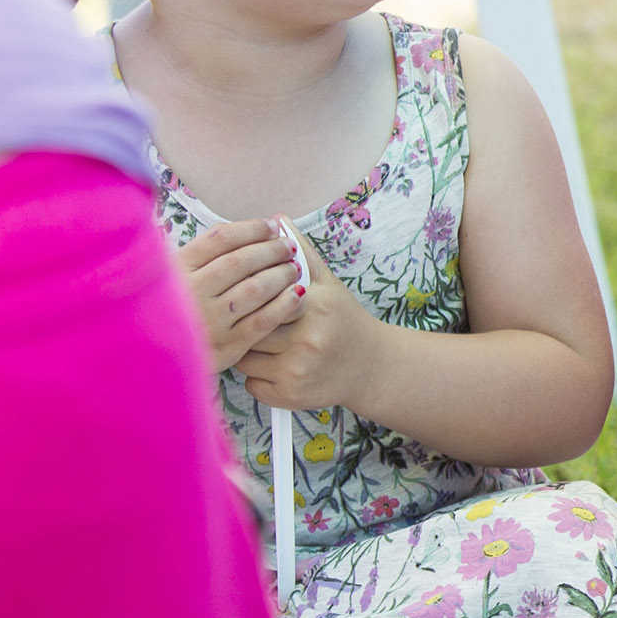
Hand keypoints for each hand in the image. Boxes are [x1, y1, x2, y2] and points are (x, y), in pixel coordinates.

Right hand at [176, 217, 308, 370]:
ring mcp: (209, 320)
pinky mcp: (227, 345)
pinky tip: (297, 293)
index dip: (252, 229)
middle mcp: (190, 292)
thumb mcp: (168, 276)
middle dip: (271, 250)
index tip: (272, 226)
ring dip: (281, 274)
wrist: (152, 359)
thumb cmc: (166, 310)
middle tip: (288, 247)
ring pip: (255, 288)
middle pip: (241, 261)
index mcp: (174, 269)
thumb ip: (199, 252)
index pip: (221, 238)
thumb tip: (247, 229)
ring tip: (293, 267)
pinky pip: (263, 320)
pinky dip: (284, 304)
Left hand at [238, 225, 380, 411]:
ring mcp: (298, 370)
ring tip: (268, 346)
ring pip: (244, 357)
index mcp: (316, 305)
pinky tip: (275, 368)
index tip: (251, 297)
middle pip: (249, 326)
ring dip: (248, 352)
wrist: (372, 366)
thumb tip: (276, 220)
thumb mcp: (328, 284)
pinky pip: (250, 385)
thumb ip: (301, 253)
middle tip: (255, 322)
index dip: (251, 296)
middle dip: (247, 325)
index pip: (262, 295)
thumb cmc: (345, 321)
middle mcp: (309, 339)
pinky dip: (256, 378)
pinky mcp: (290, 396)